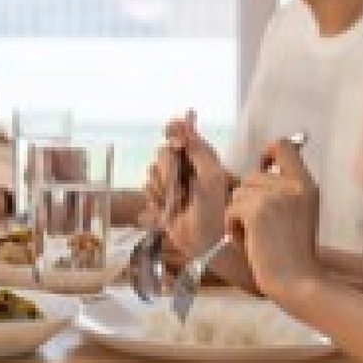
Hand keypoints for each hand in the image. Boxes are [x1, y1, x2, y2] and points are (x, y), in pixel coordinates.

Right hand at [143, 113, 232, 257]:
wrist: (206, 241)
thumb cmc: (216, 209)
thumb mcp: (212, 176)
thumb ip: (198, 148)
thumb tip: (184, 121)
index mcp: (200, 157)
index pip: (180, 134)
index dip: (173, 131)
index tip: (170, 133)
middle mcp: (183, 166)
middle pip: (162, 152)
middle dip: (169, 170)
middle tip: (181, 186)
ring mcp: (170, 182)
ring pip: (152, 171)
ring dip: (163, 187)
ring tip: (178, 202)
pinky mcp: (158, 198)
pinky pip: (147, 188)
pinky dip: (156, 198)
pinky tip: (168, 208)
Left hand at [225, 138, 319, 299]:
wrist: (296, 280)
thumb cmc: (290, 253)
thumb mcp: (296, 213)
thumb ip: (282, 191)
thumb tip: (255, 174)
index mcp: (307, 185)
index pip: (284, 147)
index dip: (268, 150)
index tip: (262, 162)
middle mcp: (294, 186)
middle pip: (250, 176)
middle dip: (245, 200)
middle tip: (259, 228)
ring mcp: (276, 196)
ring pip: (237, 194)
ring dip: (238, 216)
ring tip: (256, 236)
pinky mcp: (257, 209)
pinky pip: (230, 210)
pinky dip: (233, 227)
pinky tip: (249, 242)